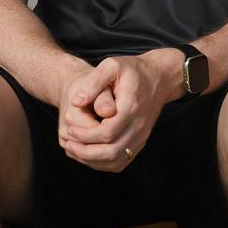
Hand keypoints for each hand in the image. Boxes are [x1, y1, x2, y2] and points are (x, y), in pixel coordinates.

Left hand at [59, 51, 176, 172]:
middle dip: (85, 152)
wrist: (159, 78)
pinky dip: (102, 162)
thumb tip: (76, 102)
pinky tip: (89, 153)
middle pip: (111, 151)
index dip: (84, 135)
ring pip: (116, 160)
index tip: (69, 128)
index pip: (106, 133)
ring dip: (92, 160)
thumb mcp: (112, 65)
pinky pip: (121, 161)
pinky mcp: (141, 141)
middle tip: (68, 143)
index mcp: (131, 107)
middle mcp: (139, 125)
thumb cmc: (133, 70)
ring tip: (75, 149)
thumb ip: (93, 82)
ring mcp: (142, 135)